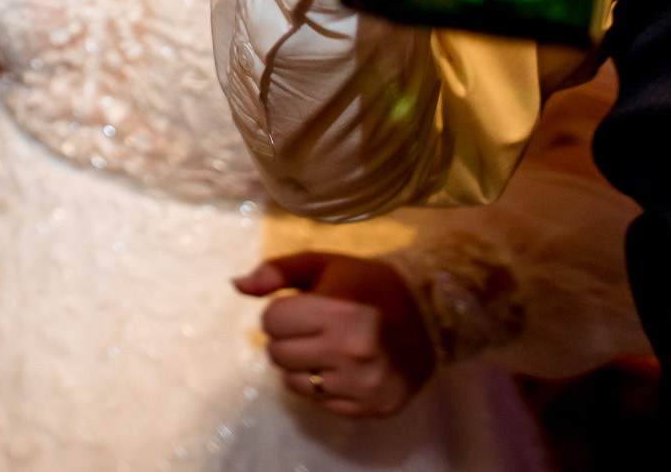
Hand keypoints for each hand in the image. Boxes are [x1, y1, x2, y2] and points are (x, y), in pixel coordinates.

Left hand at [235, 251, 436, 417]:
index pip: (270, 321)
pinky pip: (320, 402)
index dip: (281, 312)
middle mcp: (350, 351)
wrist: (431, 315)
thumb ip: (278, 271)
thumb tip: (238, 286)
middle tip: (313, 328)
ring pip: (293, 382)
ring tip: (326, 348)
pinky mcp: (372, 407)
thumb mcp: (324, 264)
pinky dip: (322, 386)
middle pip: (277, 353)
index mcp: (337, 310)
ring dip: (301, 365)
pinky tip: (341, 368)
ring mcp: (363, 384)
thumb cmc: (369, 284)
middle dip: (288, 338)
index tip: (302, 307)